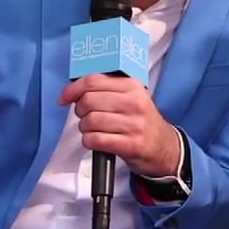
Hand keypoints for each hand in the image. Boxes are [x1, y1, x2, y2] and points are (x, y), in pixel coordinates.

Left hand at [59, 73, 177, 176]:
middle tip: (85, 116)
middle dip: (80, 111)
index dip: (73, 89)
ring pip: (90, 121)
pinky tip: (95, 141)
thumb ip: (107, 89)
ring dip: (84, 128)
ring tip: (93, 130)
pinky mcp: (131, 145)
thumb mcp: (131, 97)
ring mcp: (133, 125)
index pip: (93, 81)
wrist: (164, 147)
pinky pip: (96, 140)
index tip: (64, 98)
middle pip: (88, 101)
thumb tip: (74, 89)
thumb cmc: (140, 120)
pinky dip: (89, 141)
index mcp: (132, 86)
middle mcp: (134, 103)